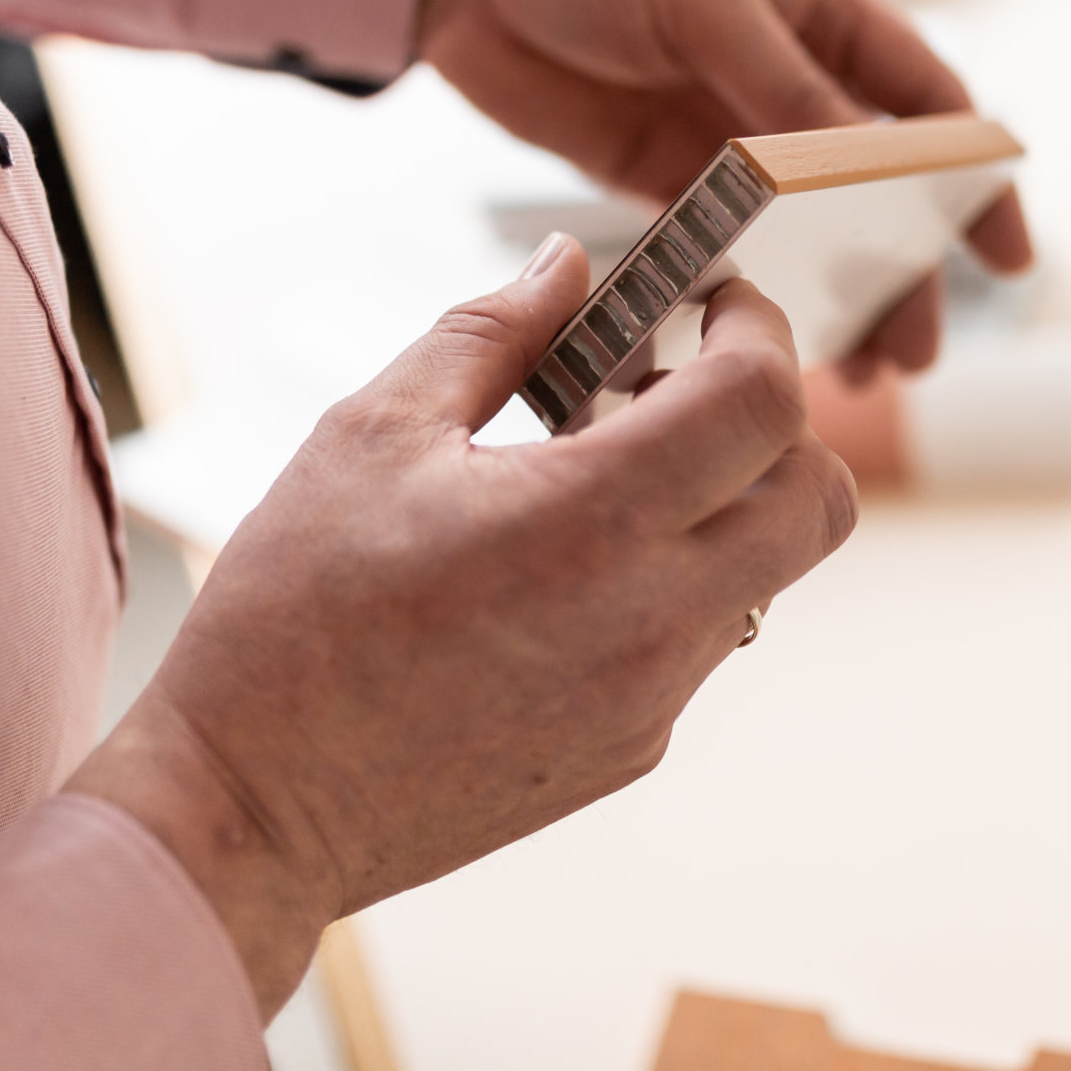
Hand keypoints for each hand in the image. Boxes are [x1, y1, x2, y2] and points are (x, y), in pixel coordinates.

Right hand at [68, 235, 856, 1012]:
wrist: (252, 808)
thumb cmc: (293, 610)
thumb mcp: (371, 433)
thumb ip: (490, 333)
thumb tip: (566, 263)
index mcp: (588, 522)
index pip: (766, 403)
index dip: (756, 330)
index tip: (711, 301)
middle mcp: (651, 619)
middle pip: (819, 495)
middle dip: (776, 419)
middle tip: (678, 382)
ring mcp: (654, 696)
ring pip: (770, 570)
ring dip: (725, 499)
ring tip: (601, 472)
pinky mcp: (636, 748)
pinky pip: (704, 637)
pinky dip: (673, 576)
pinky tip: (564, 565)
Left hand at [419, 0, 1032, 374]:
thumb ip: (780, 82)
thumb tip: (862, 162)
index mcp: (820, 13)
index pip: (928, 103)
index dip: (976, 179)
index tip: (1006, 256)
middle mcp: (784, 79)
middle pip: (872, 191)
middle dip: (903, 271)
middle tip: (914, 353)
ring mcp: (724, 135)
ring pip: (804, 232)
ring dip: (832, 296)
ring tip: (856, 372)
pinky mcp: (660, 177)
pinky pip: (722, 246)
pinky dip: (749, 294)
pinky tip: (761, 343)